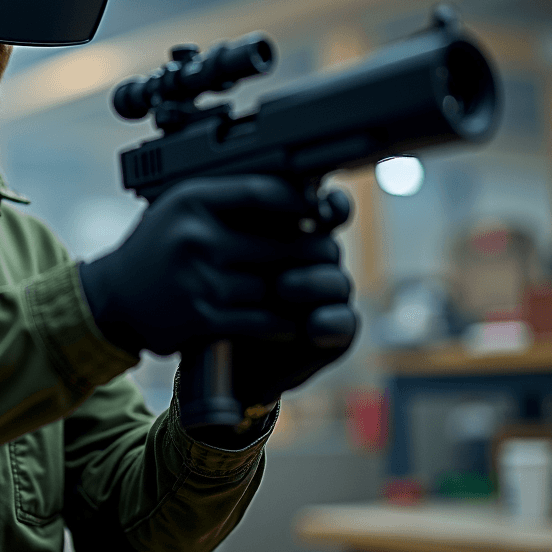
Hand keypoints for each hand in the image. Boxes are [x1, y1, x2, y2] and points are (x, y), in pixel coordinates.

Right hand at [78, 176, 354, 360]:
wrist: (114, 297)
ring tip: (311, 288)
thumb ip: (228, 199)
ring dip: (298, 291)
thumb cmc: (158, 248)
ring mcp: (198, 278)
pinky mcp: (201, 317)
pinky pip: (262, 319)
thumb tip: (296, 190)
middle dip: (309, 251)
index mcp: (192, 200)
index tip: (319, 210)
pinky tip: (289, 318)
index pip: (262, 192)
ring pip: (274, 285)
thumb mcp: (181, 208)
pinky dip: (282, 322)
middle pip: (279, 243)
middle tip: (325, 255)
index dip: (300, 201)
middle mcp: (195, 235)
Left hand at [228, 195, 357, 405]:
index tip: (317, 207)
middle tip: (276, 244)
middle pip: (325, 245)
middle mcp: (311, 262)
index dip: (328, 206)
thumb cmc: (205, 302)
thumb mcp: (209, 263)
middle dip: (305, 247)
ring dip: (313, 282)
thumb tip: (237, 191)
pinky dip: (330, 322)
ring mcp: (324, 297)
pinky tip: (313, 325)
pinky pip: (345, 321)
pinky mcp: (333, 332)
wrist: (213, 360)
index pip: (318, 211)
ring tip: (282, 287)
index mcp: (287, 235)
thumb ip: (228, 228)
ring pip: (337, 280)